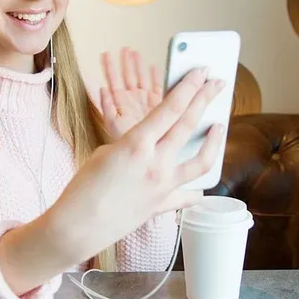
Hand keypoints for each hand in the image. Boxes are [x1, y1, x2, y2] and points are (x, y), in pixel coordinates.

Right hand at [0, 68, 224, 294]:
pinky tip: (201, 185)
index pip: (170, 108)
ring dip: (214, 141)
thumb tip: (150, 144)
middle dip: (205, 99)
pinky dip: (195, 189)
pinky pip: (187, 195)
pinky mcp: (163, 205)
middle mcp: (156, 163)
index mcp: (137, 144)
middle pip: (188, 124)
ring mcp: (163, 186)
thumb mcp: (105, 153)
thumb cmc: (83, 187)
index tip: (201, 72)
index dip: (188, 86)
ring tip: (220, 126)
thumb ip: (132, 144)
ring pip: (201, 160)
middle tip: (217, 83)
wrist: (78, 227)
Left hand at [100, 47, 163, 139]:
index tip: (106, 54)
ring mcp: (145, 100)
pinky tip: (154, 68)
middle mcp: (133, 99)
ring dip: (138, 65)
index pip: (114, 80)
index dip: (109, 67)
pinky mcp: (159, 104)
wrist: (144, 153)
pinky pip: (157, 86)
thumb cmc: (126, 143)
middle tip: (124, 49)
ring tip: (135, 53)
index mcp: (121, 102)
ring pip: (141, 78)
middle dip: (126, 62)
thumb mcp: (113, 124)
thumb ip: (106, 106)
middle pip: (128, 76)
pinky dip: (157, 76)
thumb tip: (100, 88)